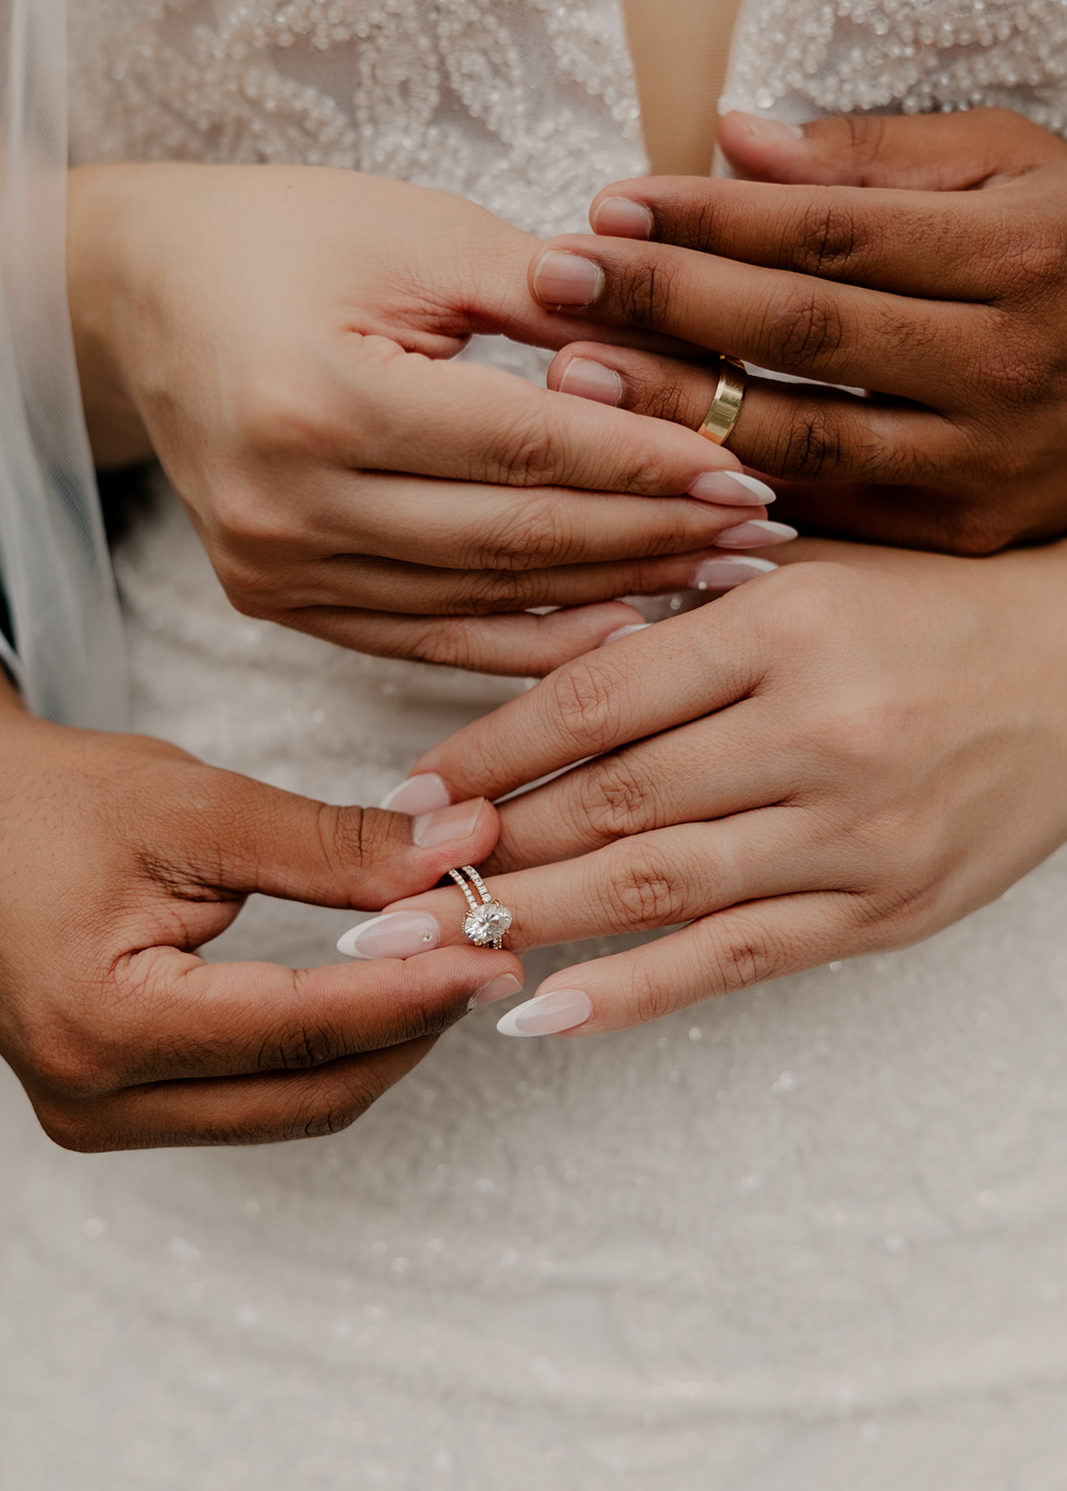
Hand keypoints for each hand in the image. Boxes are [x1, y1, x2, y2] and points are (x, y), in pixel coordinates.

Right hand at [0, 679, 519, 1147]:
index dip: (412, 992)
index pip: (300, 1027)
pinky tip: (378, 995)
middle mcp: (97, 1097)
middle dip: (410, 1029)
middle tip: (488, 959)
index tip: (495, 952)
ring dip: (378, 1045)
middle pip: (307, 1092)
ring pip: (291, 1109)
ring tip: (446, 969)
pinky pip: (257, 1100)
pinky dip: (329, 1052)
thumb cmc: (57, 804)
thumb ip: (332, 843)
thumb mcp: (196, 806)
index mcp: (103, 1023)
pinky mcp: (124, 1106)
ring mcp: (106, 1115)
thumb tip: (459, 851)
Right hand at [68, 163, 760, 676]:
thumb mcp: (416, 234)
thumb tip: (671, 359)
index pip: (529, 449)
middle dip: (649, 539)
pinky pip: (427, 639)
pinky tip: (615, 632)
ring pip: (481, 601)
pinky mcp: (277, 599)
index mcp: (320, 398)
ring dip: (606, 594)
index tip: (747, 478)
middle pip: (516, 539)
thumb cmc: (285, 238)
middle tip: (755, 541)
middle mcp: (290, 503)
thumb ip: (544, 299)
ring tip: (709, 581)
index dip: (648, 467)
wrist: (148, 296)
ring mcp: (276, 566)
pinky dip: (525, 640)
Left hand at [364, 537, 1066, 1033]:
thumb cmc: (927, 612)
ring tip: (430, 954)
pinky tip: (541, 1014)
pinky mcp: (886, 913)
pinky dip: (633, 994)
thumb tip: (538, 662)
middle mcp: (821, 729)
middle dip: (486, 855)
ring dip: (530, 926)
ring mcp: (856, 833)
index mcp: (788, 625)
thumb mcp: (806, 573)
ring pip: (660, 889)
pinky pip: (738, 962)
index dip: (491, 753)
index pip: (600, 699)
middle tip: (383, 897)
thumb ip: (677, 605)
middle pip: (615, 803)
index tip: (416, 796)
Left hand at [528, 108, 1066, 554]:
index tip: (609, 207)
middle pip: (802, 334)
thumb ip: (876, 155)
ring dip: (675, 409)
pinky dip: (736, 485)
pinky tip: (652, 458)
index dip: (709, 219)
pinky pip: (829, 516)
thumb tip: (736, 139)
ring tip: (577, 374)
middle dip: (665, 305)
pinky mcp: (963, 533)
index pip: (830, 233)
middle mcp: (1006, 365)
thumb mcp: (1011, 170)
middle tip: (558, 282)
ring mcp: (985, 464)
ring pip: (802, 440)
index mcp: (1021, 253)